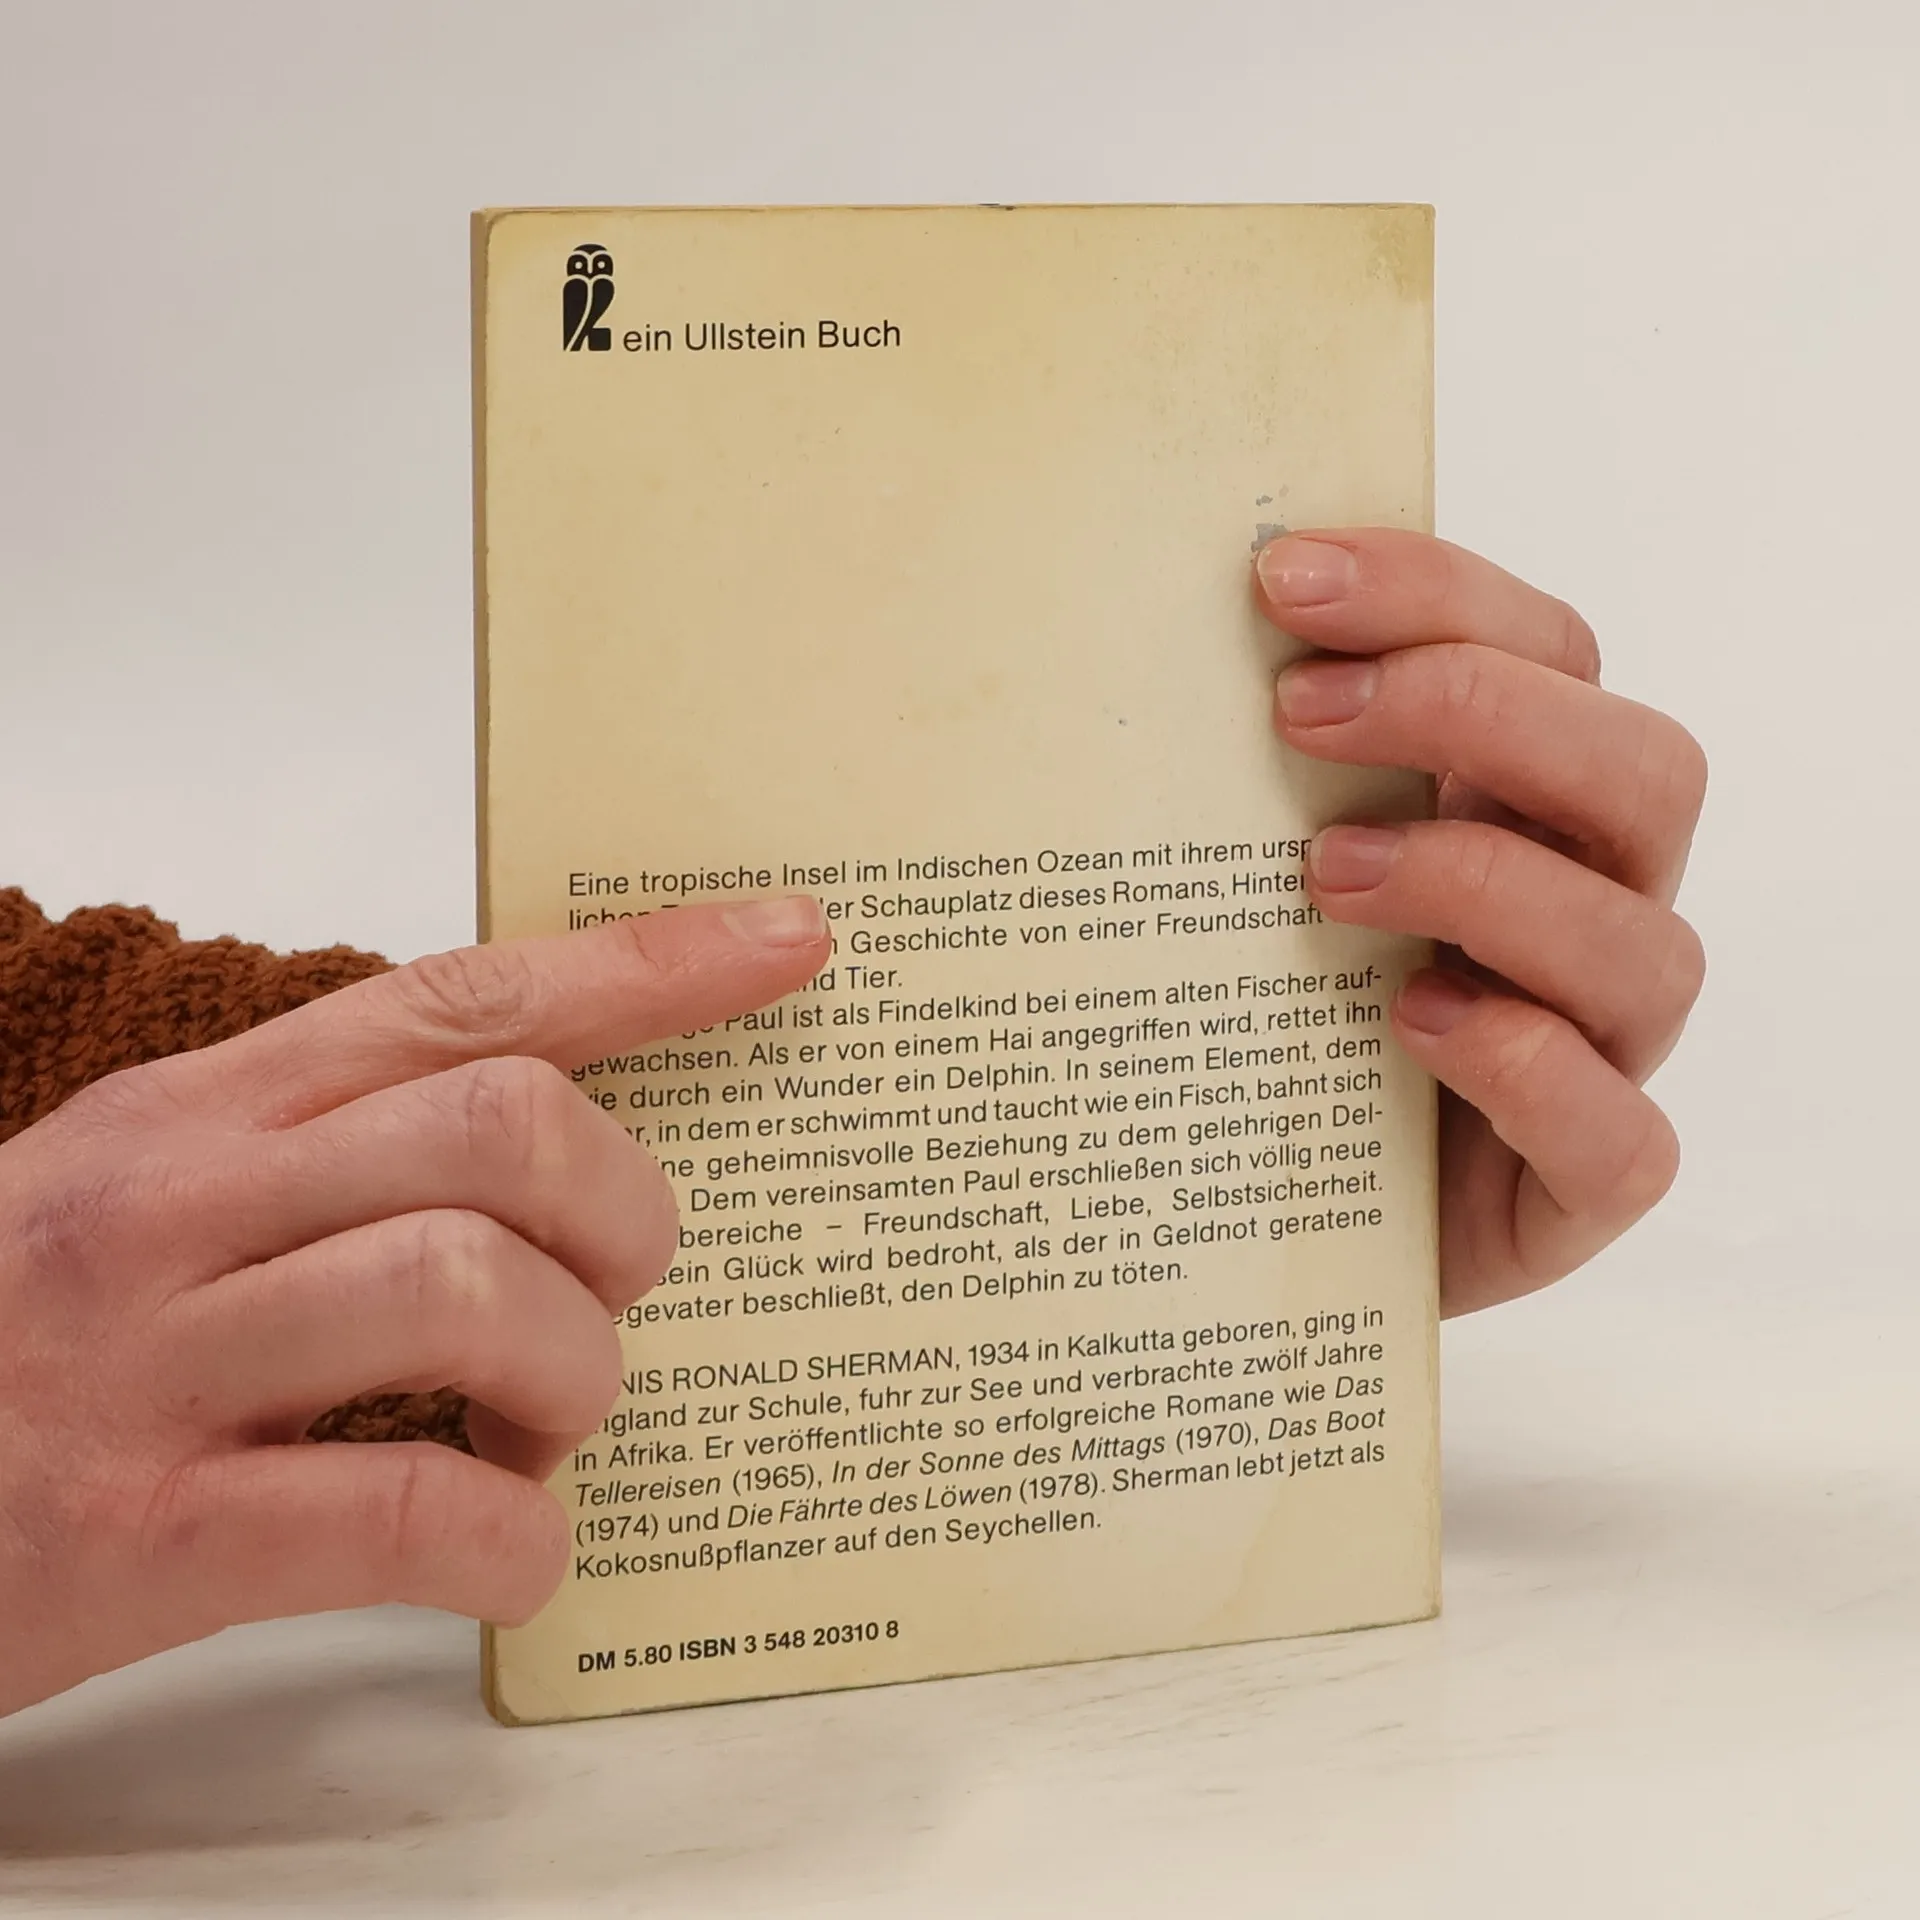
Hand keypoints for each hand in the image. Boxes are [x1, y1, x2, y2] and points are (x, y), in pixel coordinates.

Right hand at [0, 896, 828, 1717]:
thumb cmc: (13, 1347)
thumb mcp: (146, 1198)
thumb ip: (325, 1157)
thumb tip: (552, 1153)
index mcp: (204, 1112)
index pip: (466, 996)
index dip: (648, 967)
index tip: (785, 943)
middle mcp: (184, 1205)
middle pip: (510, 1128)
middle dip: (623, 1221)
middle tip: (606, 1298)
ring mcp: (161, 1364)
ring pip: (476, 1293)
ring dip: (573, 1378)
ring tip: (535, 1435)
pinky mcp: (145, 1537)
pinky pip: (411, 1514)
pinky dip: (513, 1541)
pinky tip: (503, 1547)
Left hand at [1254, 529, 1705, 1314]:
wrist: (1274, 1223)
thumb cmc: (1264, 1024)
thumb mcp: (1246, 875)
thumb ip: (1234, 777)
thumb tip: (1098, 651)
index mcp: (1522, 809)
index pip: (1548, 654)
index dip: (1438, 595)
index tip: (1282, 577)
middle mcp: (1586, 913)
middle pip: (1642, 772)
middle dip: (1479, 712)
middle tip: (1302, 712)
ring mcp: (1602, 1054)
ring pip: (1645, 947)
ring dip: (1487, 884)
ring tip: (1324, 878)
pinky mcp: (1579, 1186)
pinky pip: (1620, 1135)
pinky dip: (1528, 1068)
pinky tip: (1410, 1026)